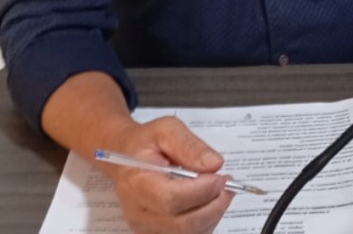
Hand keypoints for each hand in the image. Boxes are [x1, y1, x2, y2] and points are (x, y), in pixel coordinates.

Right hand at [101, 115, 234, 233]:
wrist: (125, 157)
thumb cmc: (146, 142)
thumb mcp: (166, 129)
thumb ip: (189, 145)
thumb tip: (214, 164)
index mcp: (137, 182)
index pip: (171, 199)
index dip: (201, 191)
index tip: (220, 176)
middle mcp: (138, 211)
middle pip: (182, 224)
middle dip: (213, 206)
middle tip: (227, 185)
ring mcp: (146, 227)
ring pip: (188, 233)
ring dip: (212, 214)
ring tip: (219, 191)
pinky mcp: (156, 233)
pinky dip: (205, 221)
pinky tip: (208, 202)